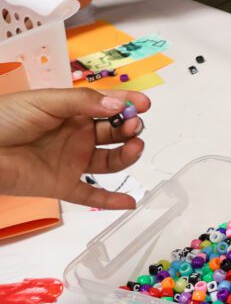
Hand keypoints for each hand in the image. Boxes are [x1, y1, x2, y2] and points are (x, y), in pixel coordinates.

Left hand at [0, 88, 150, 208]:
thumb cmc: (4, 119)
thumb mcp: (45, 101)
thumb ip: (83, 102)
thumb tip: (118, 104)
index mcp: (73, 112)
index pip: (108, 105)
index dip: (128, 104)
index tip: (144, 105)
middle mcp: (77, 135)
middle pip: (114, 133)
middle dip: (129, 127)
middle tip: (133, 126)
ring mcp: (72, 161)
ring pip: (110, 161)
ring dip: (127, 154)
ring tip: (134, 147)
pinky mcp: (63, 185)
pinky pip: (91, 195)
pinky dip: (111, 201)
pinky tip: (130, 201)